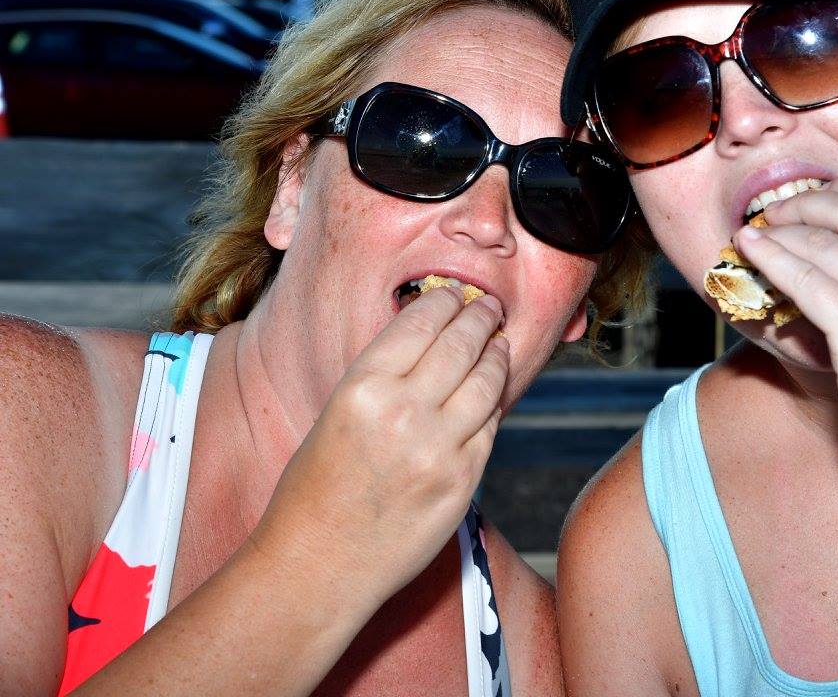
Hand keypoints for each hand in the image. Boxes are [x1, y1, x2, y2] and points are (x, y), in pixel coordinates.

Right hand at [248, 287, 507, 609]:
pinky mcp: (463, 480)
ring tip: (499, 343)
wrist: (319, 565)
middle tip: (488, 307)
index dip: (445, 302)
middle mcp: (404, 412)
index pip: (420, 323)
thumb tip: (431, 338)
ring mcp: (439, 448)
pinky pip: (491, 426)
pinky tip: (491, 392)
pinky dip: (494, 403)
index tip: (455, 294)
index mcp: (362, 388)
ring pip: (487, 381)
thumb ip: (384, 376)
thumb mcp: (336, 414)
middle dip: (480, 318)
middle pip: (461, 343)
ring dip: (497, 355)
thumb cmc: (316, 490)